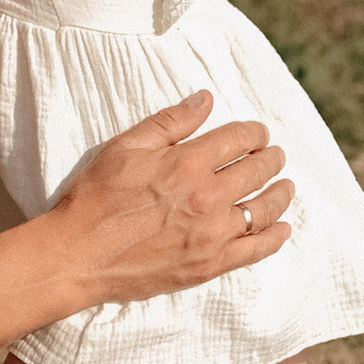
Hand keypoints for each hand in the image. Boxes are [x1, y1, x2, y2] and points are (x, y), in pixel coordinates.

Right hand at [48, 90, 293, 309]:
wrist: (78, 255)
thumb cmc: (95, 197)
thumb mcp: (126, 146)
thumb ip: (170, 122)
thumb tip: (205, 99)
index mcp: (187, 162)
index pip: (238, 139)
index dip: (254, 132)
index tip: (258, 133)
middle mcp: (208, 197)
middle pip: (256, 171)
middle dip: (271, 158)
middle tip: (275, 155)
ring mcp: (212, 234)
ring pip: (264, 209)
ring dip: (281, 194)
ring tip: (286, 186)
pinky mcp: (210, 265)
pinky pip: (256, 250)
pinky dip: (275, 238)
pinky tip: (283, 229)